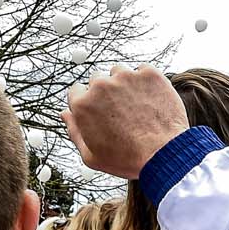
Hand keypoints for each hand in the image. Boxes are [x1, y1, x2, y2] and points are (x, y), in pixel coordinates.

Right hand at [62, 66, 188, 178]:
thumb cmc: (127, 159)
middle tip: (120, 112)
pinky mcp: (148, 74)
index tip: (99, 111)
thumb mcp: (91, 155)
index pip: (76, 90)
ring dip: (124, 84)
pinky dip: (145, 81)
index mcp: (82, 105)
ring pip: (118, 72)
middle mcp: (100, 86)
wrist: (163, 154)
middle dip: (105, 93)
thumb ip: (74, 131)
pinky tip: (150, 100)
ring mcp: (125, 77)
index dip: (88, 102)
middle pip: (97, 80)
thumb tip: (64, 114)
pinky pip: (142, 70)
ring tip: (137, 106)